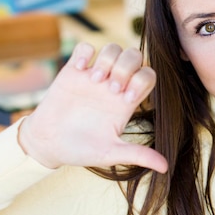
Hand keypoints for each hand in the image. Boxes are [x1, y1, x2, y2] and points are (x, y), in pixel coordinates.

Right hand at [18, 42, 167, 172]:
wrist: (49, 144)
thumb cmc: (82, 150)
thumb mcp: (111, 153)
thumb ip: (138, 155)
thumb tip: (165, 167)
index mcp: (127, 100)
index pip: (148, 76)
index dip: (142, 81)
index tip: (126, 99)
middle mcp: (114, 84)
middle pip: (135, 56)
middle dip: (127, 68)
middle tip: (112, 89)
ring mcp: (95, 75)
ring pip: (113, 48)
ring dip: (107, 59)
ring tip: (94, 80)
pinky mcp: (74, 70)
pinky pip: (86, 47)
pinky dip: (85, 53)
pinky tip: (79, 69)